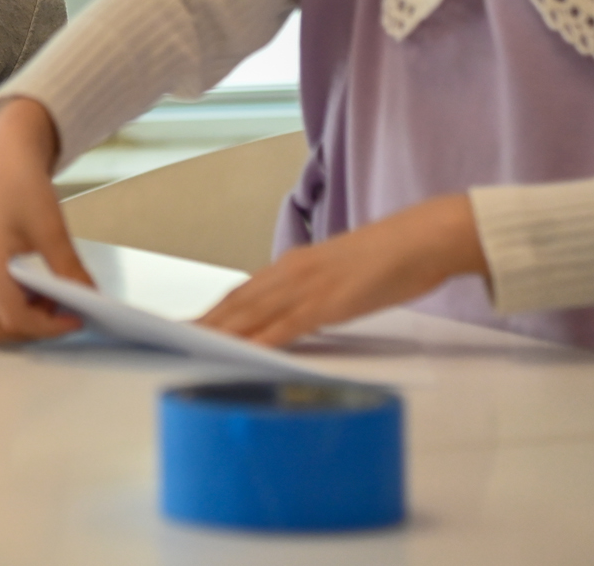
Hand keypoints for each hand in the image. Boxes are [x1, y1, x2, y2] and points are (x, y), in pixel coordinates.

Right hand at [0, 98, 92, 342]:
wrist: (1, 156)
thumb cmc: (22, 184)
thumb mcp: (52, 229)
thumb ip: (69, 271)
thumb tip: (88, 301)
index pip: (15, 318)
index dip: (50, 327)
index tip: (75, 319)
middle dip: (31, 332)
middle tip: (60, 314)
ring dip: (13, 326)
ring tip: (41, 303)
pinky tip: (24, 295)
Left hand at [197, 194, 487, 346]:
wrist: (422, 238)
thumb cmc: (388, 261)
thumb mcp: (339, 279)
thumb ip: (312, 296)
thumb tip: (293, 318)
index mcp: (292, 267)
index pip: (241, 294)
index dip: (212, 312)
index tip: (187, 327)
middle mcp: (290, 273)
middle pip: (236, 304)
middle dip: (203, 325)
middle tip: (172, 341)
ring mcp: (307, 287)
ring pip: (252, 315)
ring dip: (220, 334)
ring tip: (191, 349)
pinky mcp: (328, 302)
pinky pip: (286, 326)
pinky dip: (260, 341)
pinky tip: (242, 354)